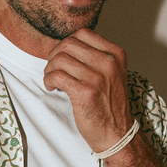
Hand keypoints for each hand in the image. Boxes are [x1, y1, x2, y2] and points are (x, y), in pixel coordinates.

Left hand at [43, 29, 133, 153]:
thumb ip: (96, 57)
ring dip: (49, 70)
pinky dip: (49, 80)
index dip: (66, 44)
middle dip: (54, 56)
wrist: (117, 133)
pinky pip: (57, 76)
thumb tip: (65, 46)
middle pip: (68, 44)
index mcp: (116, 54)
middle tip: (53, 70)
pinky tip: (52, 88)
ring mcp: (98, 77)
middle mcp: (108, 62)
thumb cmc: (110, 106)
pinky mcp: (85, 92)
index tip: (62, 57)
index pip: (83, 33)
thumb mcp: (112, 74)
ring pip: (60, 59)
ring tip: (52, 80)